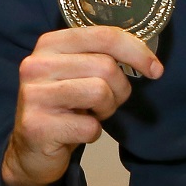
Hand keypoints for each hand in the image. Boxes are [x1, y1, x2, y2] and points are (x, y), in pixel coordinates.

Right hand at [0, 27, 159, 185]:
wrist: (31, 149)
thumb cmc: (63, 106)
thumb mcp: (76, 72)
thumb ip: (99, 56)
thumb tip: (146, 58)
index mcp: (49, 44)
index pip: (103, 36)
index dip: (136, 51)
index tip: (155, 70)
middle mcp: (36, 65)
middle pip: (106, 66)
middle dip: (120, 89)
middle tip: (107, 102)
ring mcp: (34, 95)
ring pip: (100, 92)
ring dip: (106, 109)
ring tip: (91, 114)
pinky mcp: (37, 126)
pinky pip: (90, 126)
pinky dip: (93, 133)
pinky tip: (77, 132)